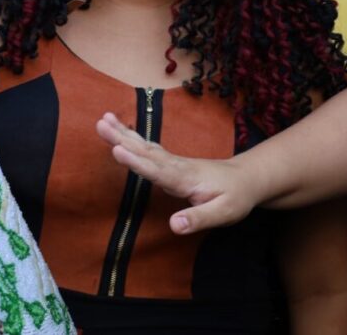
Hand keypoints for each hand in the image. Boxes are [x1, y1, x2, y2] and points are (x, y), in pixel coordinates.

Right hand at [95, 113, 259, 234]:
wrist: (247, 179)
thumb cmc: (235, 198)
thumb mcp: (223, 214)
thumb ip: (197, 219)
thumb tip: (173, 226)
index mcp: (185, 178)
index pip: (157, 170)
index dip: (136, 162)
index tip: (116, 150)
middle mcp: (175, 165)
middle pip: (145, 151)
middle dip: (121, 138)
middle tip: (99, 124)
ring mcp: (172, 161)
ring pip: (144, 146)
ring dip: (122, 133)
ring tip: (103, 120)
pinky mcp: (170, 161)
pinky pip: (147, 147)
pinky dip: (132, 137)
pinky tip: (121, 130)